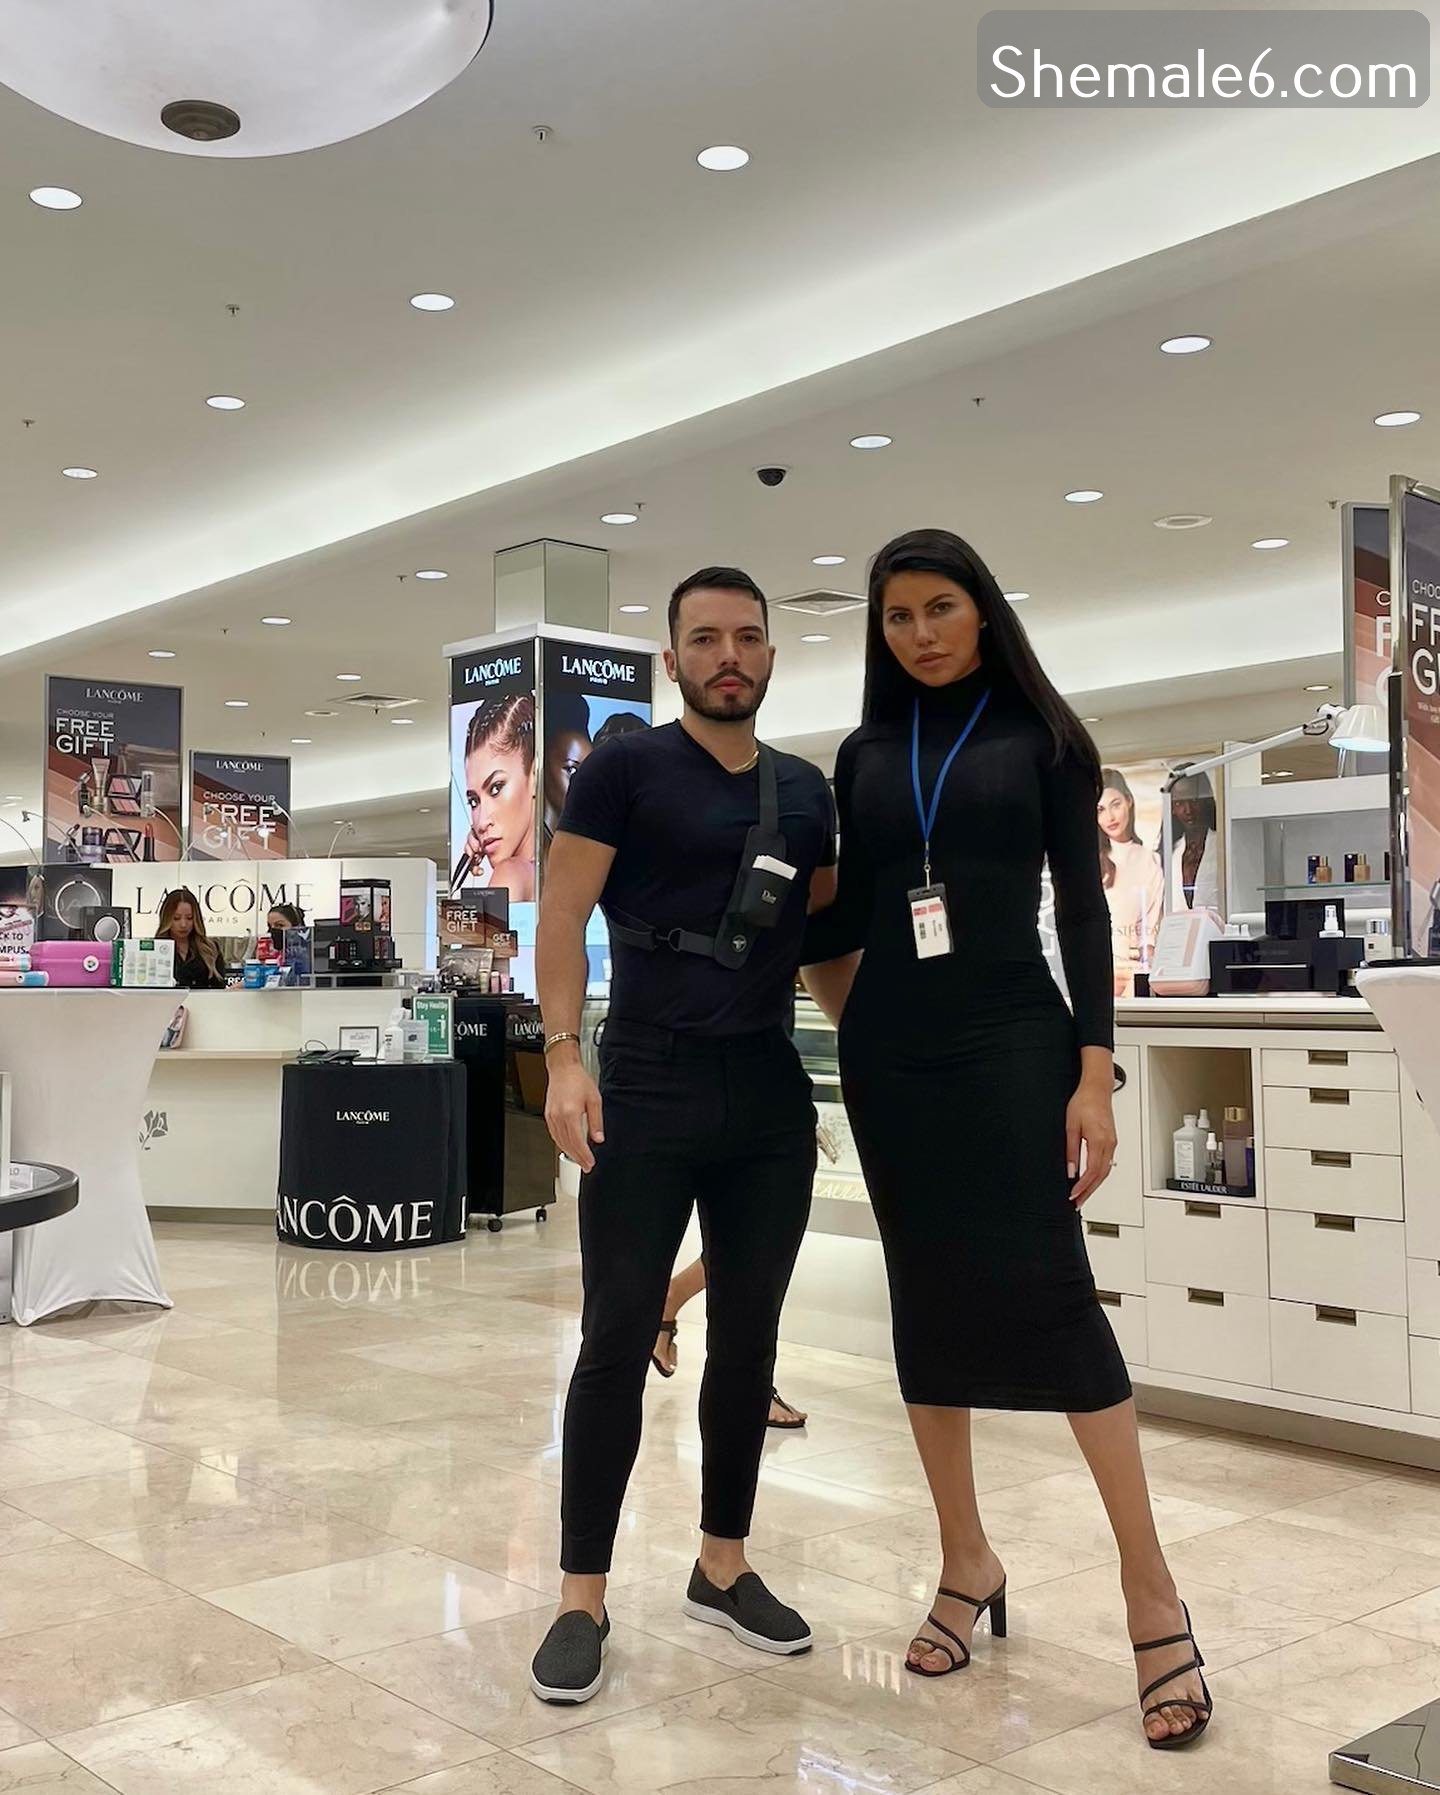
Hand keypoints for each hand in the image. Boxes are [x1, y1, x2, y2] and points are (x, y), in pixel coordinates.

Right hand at [544, 1056, 604, 1172]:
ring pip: (559, 1141)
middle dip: (578, 1158)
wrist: (563, 1069)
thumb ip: (596, 1121)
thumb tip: (598, 1138)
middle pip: (568, 1144)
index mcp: (570, 1113)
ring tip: (579, 1159)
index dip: (584, 1155)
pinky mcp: (548, 1115)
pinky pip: (554, 1135)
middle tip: (586, 1166)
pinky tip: (568, 1147)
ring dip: (569, 1153)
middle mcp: (558, 1117)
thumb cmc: (579, 1080)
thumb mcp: (594, 1100)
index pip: (577, 1141)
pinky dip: (562, 1143)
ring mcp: (551, 1117)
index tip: (590, 1163)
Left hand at [1066, 1079, 1115, 1205]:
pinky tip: (1091, 1180)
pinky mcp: (1111, 1141)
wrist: (1096, 1089)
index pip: (1092, 1172)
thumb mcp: (1071, 1127)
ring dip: (1094, 1185)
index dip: (1082, 1187)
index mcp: (1099, 1141)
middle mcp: (1109, 1144)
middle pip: (1101, 1176)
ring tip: (1083, 1195)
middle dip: (1089, 1192)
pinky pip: (1107, 1163)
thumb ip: (1071, 1151)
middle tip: (1077, 1203)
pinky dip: (1099, 1175)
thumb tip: (1071, 1170)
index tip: (1073, 1195)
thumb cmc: (1084, 1103)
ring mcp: (1112, 1143)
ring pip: (1105, 1171)